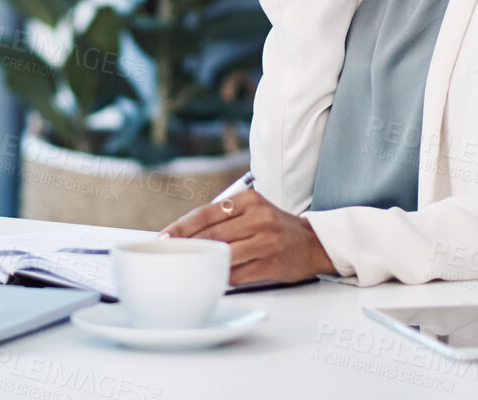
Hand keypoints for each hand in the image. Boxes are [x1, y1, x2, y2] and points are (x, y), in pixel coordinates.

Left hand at [158, 188, 335, 284]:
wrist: (314, 243)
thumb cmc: (275, 227)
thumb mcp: (253, 210)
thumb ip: (224, 217)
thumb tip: (184, 233)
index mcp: (250, 200)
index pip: (206, 213)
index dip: (181, 227)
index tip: (163, 238)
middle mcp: (259, 218)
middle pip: (212, 235)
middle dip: (187, 247)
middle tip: (169, 256)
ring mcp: (266, 242)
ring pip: (223, 255)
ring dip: (204, 263)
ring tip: (188, 267)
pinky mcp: (272, 264)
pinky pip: (238, 274)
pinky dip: (222, 276)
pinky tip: (214, 277)